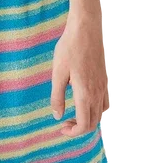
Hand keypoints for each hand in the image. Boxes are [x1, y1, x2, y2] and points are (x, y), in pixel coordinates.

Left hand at [51, 14, 110, 136]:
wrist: (85, 29)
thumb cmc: (69, 48)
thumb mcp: (58, 72)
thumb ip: (57, 96)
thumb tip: (57, 116)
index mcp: (85, 93)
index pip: (84, 125)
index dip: (73, 133)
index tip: (61, 128)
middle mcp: (97, 93)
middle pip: (94, 123)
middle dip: (79, 128)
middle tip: (64, 122)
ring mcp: (103, 86)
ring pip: (101, 114)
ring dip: (88, 120)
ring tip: (73, 114)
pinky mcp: (104, 79)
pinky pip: (105, 102)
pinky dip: (96, 110)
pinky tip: (84, 102)